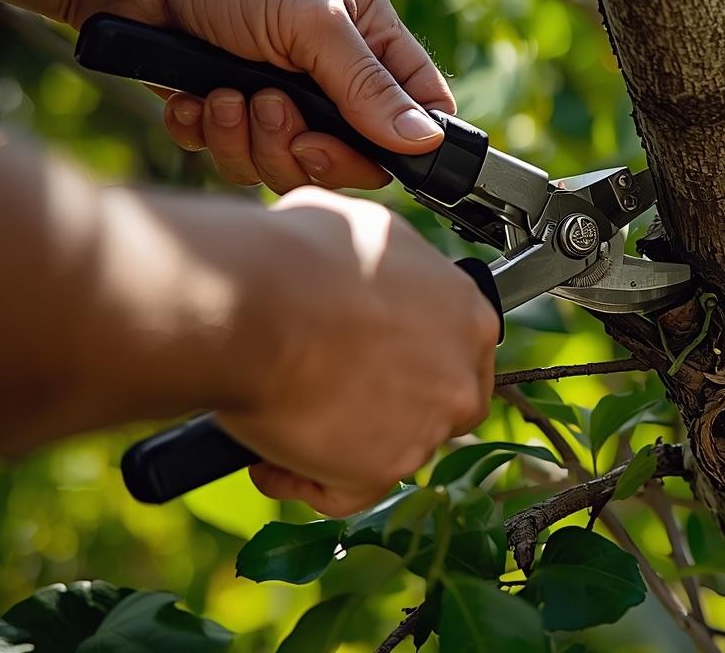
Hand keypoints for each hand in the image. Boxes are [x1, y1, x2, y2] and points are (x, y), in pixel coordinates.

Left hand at [0, 0, 452, 193]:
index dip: (400, 145)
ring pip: (288, 165)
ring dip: (249, 140)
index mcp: (370, 39)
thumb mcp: (309, 24)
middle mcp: (331, 73)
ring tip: (224, 96)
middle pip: (350, 156)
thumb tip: (426, 142)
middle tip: (271, 111)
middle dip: (305, 147)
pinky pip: (233, 160)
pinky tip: (189, 99)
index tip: (357, 148)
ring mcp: (278, 98)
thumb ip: (368, 86)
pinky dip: (208, 135)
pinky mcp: (226, 116)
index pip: (419, 110)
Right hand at [217, 187, 497, 515]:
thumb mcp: (361, 232)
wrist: (256, 303)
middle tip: (332, 394)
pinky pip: (348, 493)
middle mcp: (460, 374)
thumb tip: (364, 269)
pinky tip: (273, 463)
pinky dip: (309, 484)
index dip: (413, 359)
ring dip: (341, 445)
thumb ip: (387, 267)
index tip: (373, 361)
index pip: (457, 350)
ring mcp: (427, 427)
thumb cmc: (296, 258)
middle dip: (387, 406)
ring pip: (391, 449)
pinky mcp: (384, 470)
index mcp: (467, 311)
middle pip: (435, 405)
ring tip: (283, 422)